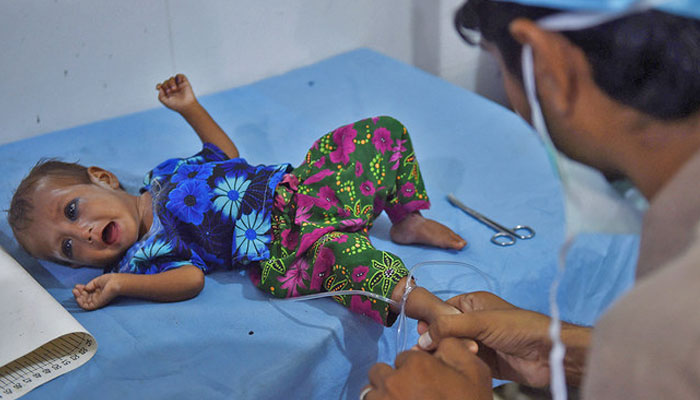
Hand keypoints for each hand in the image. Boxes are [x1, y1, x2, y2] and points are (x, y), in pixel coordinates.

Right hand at [72, 274, 121, 309]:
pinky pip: (86, 306)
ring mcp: (97, 301)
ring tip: (75, 292)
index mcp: (98, 290)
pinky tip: (78, 297)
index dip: (81, 289)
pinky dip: (81, 303)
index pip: (87, 292)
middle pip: (85, 297)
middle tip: (75, 289)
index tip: (77, 285)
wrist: (117, 283)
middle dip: (78, 293)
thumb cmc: (111, 280)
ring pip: (84, 302)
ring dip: (78, 297)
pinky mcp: (97, 304)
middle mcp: (97, 296)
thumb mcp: (98, 281)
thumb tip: (85, 288)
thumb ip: (90, 285)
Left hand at [156, 74, 196, 112]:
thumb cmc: (176, 105)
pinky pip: (180, 75)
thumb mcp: (165, 101)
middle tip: (169, 91)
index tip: (158, 87)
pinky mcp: (184, 82)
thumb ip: (160, 95)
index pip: (161, 86)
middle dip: (166, 85)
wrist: (186, 106)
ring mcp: (178, 85)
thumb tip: (160, 88)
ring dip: (171, 82)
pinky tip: (179, 82)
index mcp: (168, 92)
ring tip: (174, 88)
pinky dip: (178, 77)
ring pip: (172, 78)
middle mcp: (172, 88)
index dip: (159, 85)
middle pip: (166, 82)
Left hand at [364, 341, 491, 399]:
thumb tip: (438, 340)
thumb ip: (454, 347)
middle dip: (392, 379)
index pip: (404, 357)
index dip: (416, 368)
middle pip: (380, 372)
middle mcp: (393, 382)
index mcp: (416, 364)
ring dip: (382, 396)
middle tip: (410, 394)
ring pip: (370, 393)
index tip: (426, 381)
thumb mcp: (475, 371)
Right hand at [418, 291, 553, 387]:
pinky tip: (447, 369)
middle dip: (435, 340)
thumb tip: (424, 336)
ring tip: (434, 360)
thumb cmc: (519, 327)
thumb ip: (450, 326)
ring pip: (453, 347)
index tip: (420, 332)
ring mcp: (479, 343)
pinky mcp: (484, 362)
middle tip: (425, 350)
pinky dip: (456, 365)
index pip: (443, 308)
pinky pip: (463, 362)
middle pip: (445, 330)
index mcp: (473, 303)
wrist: (548, 354)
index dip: (430, 319)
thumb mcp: (481, 321)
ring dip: (445, 354)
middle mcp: (474, 322)